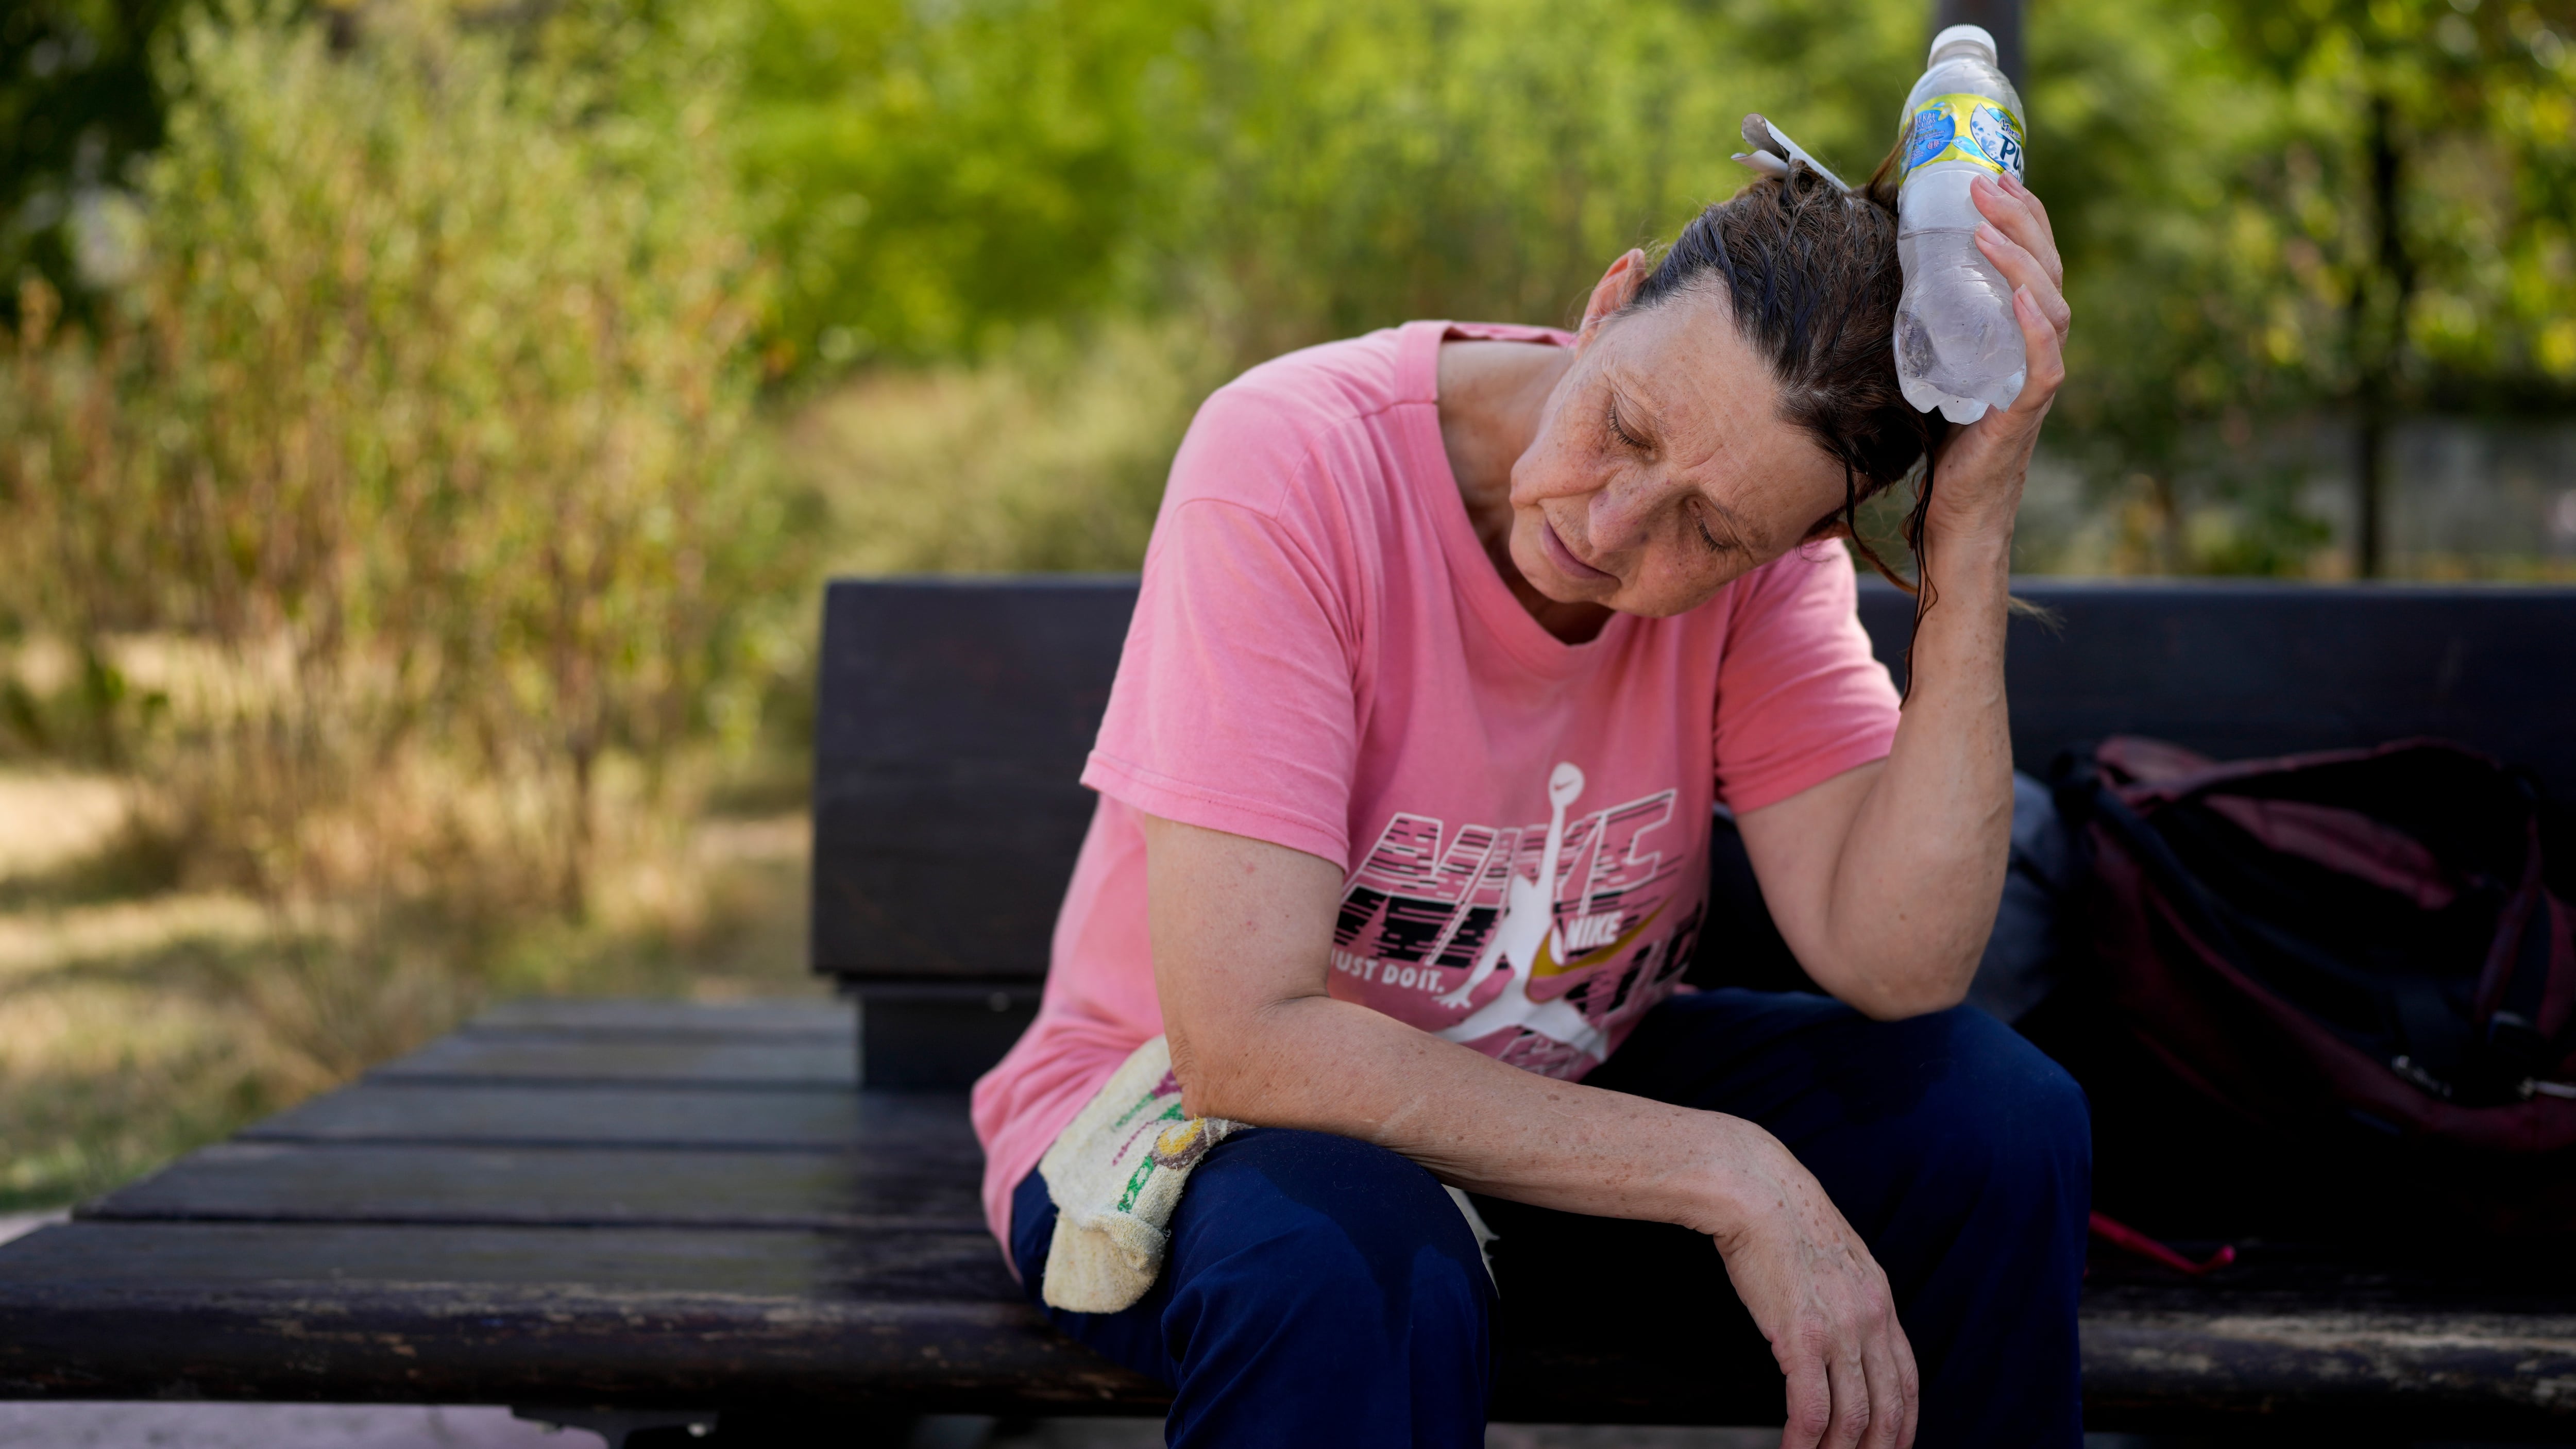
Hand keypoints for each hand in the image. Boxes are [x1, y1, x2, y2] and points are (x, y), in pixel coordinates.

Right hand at [1702, 1121, 1917, 1448]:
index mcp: (1879, 1299)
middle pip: (1888, 1407)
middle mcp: (1869, 1318)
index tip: (1894, 1445)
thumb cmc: (1780, 1216)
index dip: (1904, 1422)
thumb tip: (1833, 1329)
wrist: (1755, 1188)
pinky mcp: (1801, 1336)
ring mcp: (1839, 1329)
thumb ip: (1843, 1296)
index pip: (1908, 1379)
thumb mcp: (1832, 1257)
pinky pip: (1812, 1409)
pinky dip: (1805, 1442)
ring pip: (1853, 1417)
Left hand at [1925, 171, 2070, 547]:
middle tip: (1985, 183)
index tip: (1993, 176)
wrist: (1958, 516)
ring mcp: (2035, 380)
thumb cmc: (1944, 449)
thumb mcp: (1935, 372)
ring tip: (1986, 227)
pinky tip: (2019, 297)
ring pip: (2049, 305)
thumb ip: (1928, 332)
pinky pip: (2044, 363)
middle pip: (2046, 270)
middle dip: (2019, 220)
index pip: (2031, 262)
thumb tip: (1885, 283)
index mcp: (2016, 335)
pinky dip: (2035, 328)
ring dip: (2019, 260)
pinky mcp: (2025, 412)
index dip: (2020, 217)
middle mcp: (2035, 350)